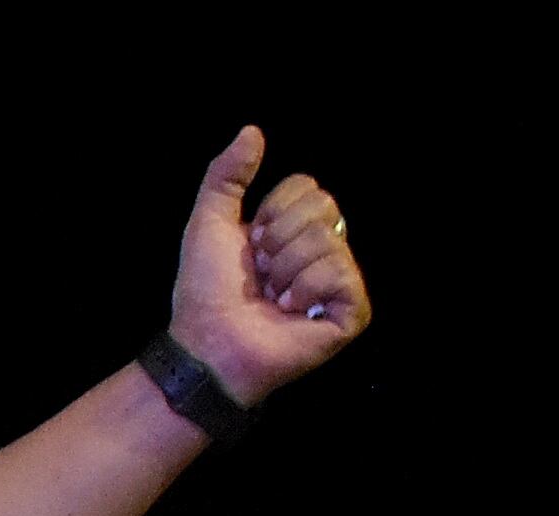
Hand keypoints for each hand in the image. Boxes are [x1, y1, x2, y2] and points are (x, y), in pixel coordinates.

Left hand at [167, 126, 370, 405]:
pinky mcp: (351, 313)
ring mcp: (340, 284)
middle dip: (279, 238)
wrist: (207, 342)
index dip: (273, 210)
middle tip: (262, 274)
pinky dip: (307, 288)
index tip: (250, 244)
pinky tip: (291, 312)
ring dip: (286, 269)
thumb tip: (252, 130)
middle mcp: (323, 252)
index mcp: (296, 230)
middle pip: (324, 205)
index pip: (308, 186)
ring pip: (328, 240)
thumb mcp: (209, 220)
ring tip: (272, 298)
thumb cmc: (207, 291)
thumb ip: (227, 175)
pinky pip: (342, 274)